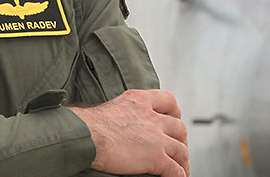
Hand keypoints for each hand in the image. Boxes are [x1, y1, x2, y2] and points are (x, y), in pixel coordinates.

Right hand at [70, 89, 188, 176]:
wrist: (86, 135)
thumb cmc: (87, 124)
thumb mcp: (110, 107)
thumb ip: (121, 111)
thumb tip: (112, 122)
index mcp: (139, 100)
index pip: (168, 100)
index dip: (175, 112)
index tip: (175, 119)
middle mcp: (151, 117)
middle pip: (179, 127)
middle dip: (182, 139)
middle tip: (179, 148)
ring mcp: (156, 137)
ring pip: (181, 150)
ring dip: (183, 161)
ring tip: (181, 169)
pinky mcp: (155, 157)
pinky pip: (175, 170)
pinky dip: (179, 176)